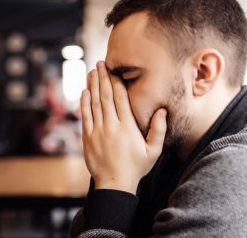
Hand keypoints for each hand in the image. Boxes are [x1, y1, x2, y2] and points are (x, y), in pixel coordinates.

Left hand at [80, 61, 167, 193]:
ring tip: (92, 72)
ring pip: (94, 103)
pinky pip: (85, 116)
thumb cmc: (136, 167)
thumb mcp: (153, 151)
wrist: (114, 183)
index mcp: (127, 127)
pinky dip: (84, 102)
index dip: (116, 81)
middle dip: (103, 78)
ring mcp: (97, 131)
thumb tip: (162, 111)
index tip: (114, 69)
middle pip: (105, 96)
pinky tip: (84, 91)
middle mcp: (111, 126)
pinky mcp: (87, 138)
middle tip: (100, 63)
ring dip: (92, 86)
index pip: (120, 98)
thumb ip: (158, 130)